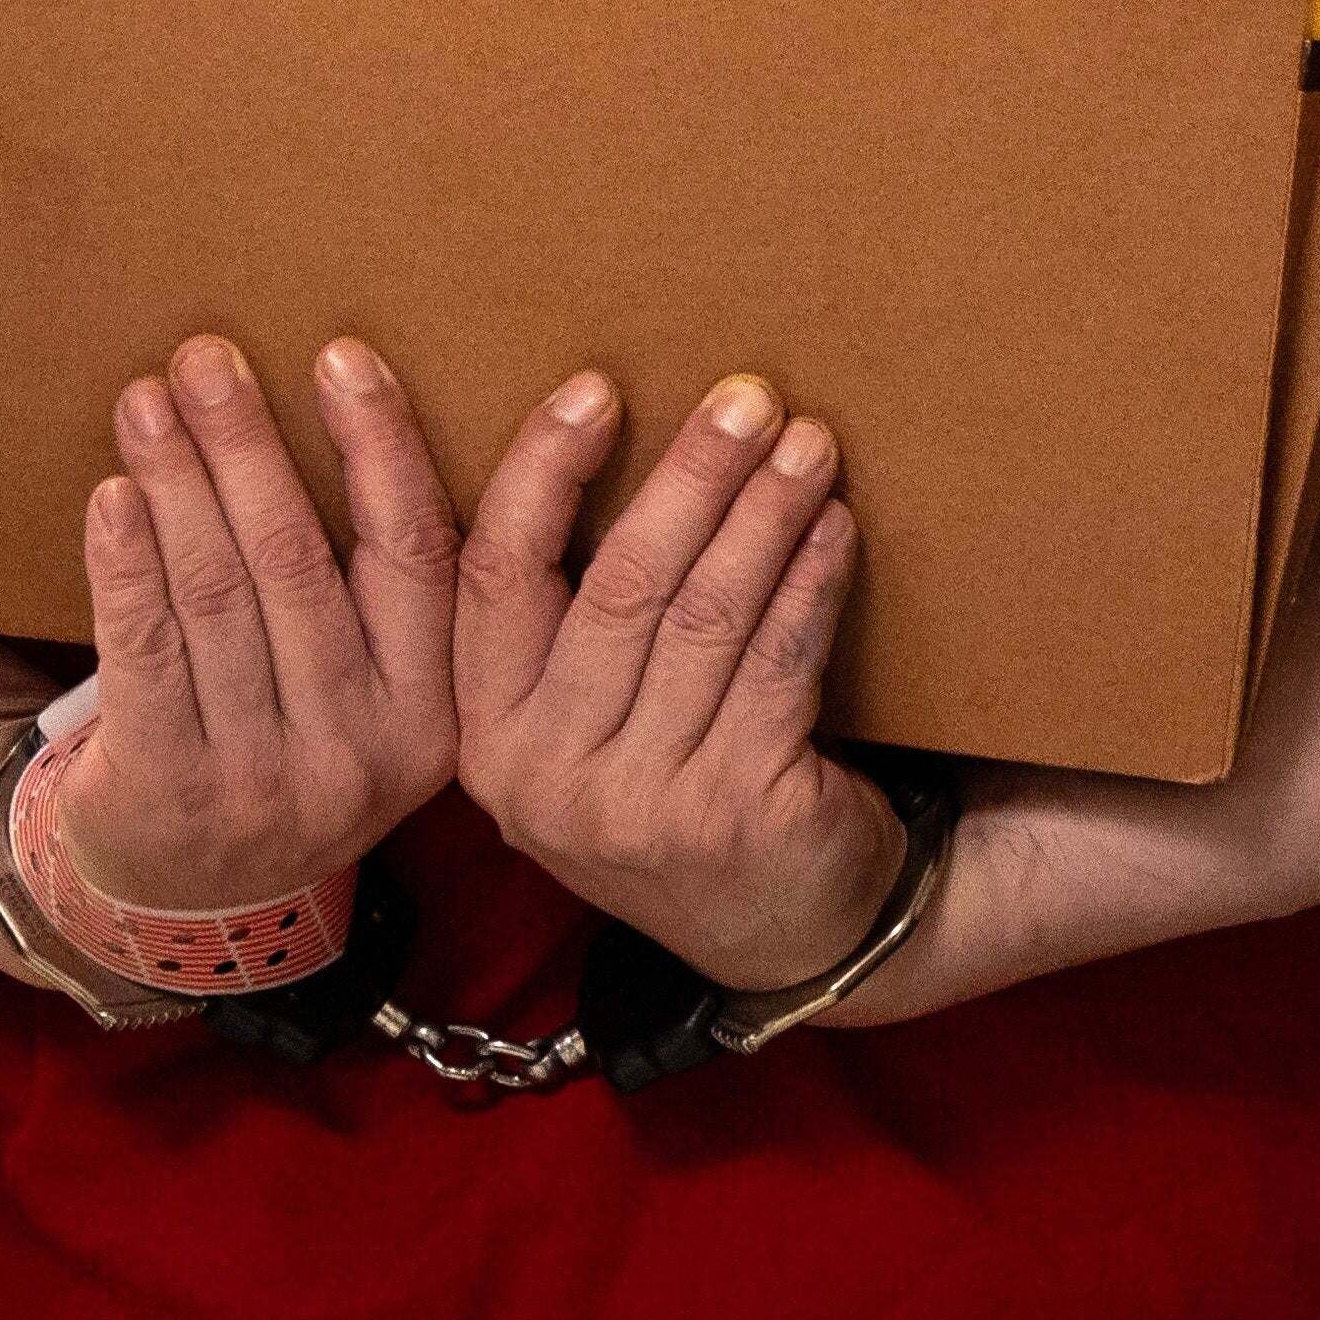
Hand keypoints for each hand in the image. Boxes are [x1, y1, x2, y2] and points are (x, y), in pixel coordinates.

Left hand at [43, 334, 459, 911]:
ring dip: (178, 481)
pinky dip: (127, 564)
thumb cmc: (283, 747)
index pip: (419, 553)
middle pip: (300, 560)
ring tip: (147, 400)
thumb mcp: (368, 697)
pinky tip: (113, 495)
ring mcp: (263, 778)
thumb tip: (353, 401)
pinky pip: (145, 650)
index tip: (342, 354)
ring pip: (219, 593)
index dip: (382, 447)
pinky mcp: (169, 788)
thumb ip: (380, 593)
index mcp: (430, 712)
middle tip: (206, 355)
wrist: (184, 904)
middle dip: (247, 443)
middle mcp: (358, 750)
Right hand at [453, 369, 904, 989]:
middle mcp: (547, 777)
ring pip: (707, 614)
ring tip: (806, 444)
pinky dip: (810, 580)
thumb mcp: (578, 728)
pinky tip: (834, 526)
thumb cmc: (672, 785)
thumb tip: (597, 428)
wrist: (779, 932)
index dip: (540, 470)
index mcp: (486, 735)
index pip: (491, 575)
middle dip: (692, 475)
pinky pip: (780, 661)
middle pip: (619, 584)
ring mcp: (644, 804)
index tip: (595, 386)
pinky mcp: (740, 811)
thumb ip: (562, 624)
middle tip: (746, 396)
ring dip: (765, 513)